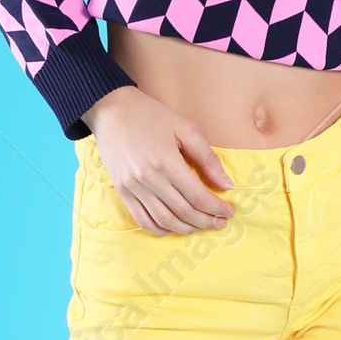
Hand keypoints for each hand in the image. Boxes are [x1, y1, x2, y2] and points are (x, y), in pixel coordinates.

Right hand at [81, 86, 234, 233]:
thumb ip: (207, 158)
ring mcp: (133, 188)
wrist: (111, 110)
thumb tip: (227, 184)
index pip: (198, 196)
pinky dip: (161, 229)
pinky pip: (143, 220)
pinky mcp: (122, 191)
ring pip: (164, 221)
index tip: (230, 211)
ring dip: (187, 228)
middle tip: (221, 222)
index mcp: (167, 162)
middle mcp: (149, 179)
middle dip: (207, 221)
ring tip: (202, 225)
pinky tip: (175, 226)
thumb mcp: (185, 128)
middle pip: (184, 212)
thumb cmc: (150, 115)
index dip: (217, 207)